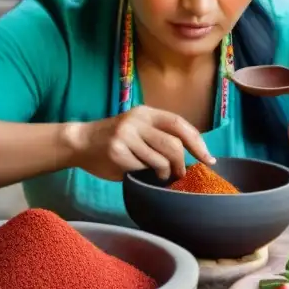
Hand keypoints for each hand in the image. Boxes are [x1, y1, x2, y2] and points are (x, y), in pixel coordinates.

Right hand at [64, 106, 215, 181]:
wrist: (80, 142)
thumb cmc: (114, 139)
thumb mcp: (138, 129)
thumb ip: (159, 136)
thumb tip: (191, 155)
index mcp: (146, 113)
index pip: (179, 124)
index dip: (197, 142)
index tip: (208, 159)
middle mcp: (137, 121)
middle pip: (173, 144)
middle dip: (181, 164)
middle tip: (180, 174)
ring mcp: (126, 135)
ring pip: (160, 160)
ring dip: (165, 173)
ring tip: (159, 176)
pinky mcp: (117, 151)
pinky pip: (142, 168)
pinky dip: (145, 174)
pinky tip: (136, 172)